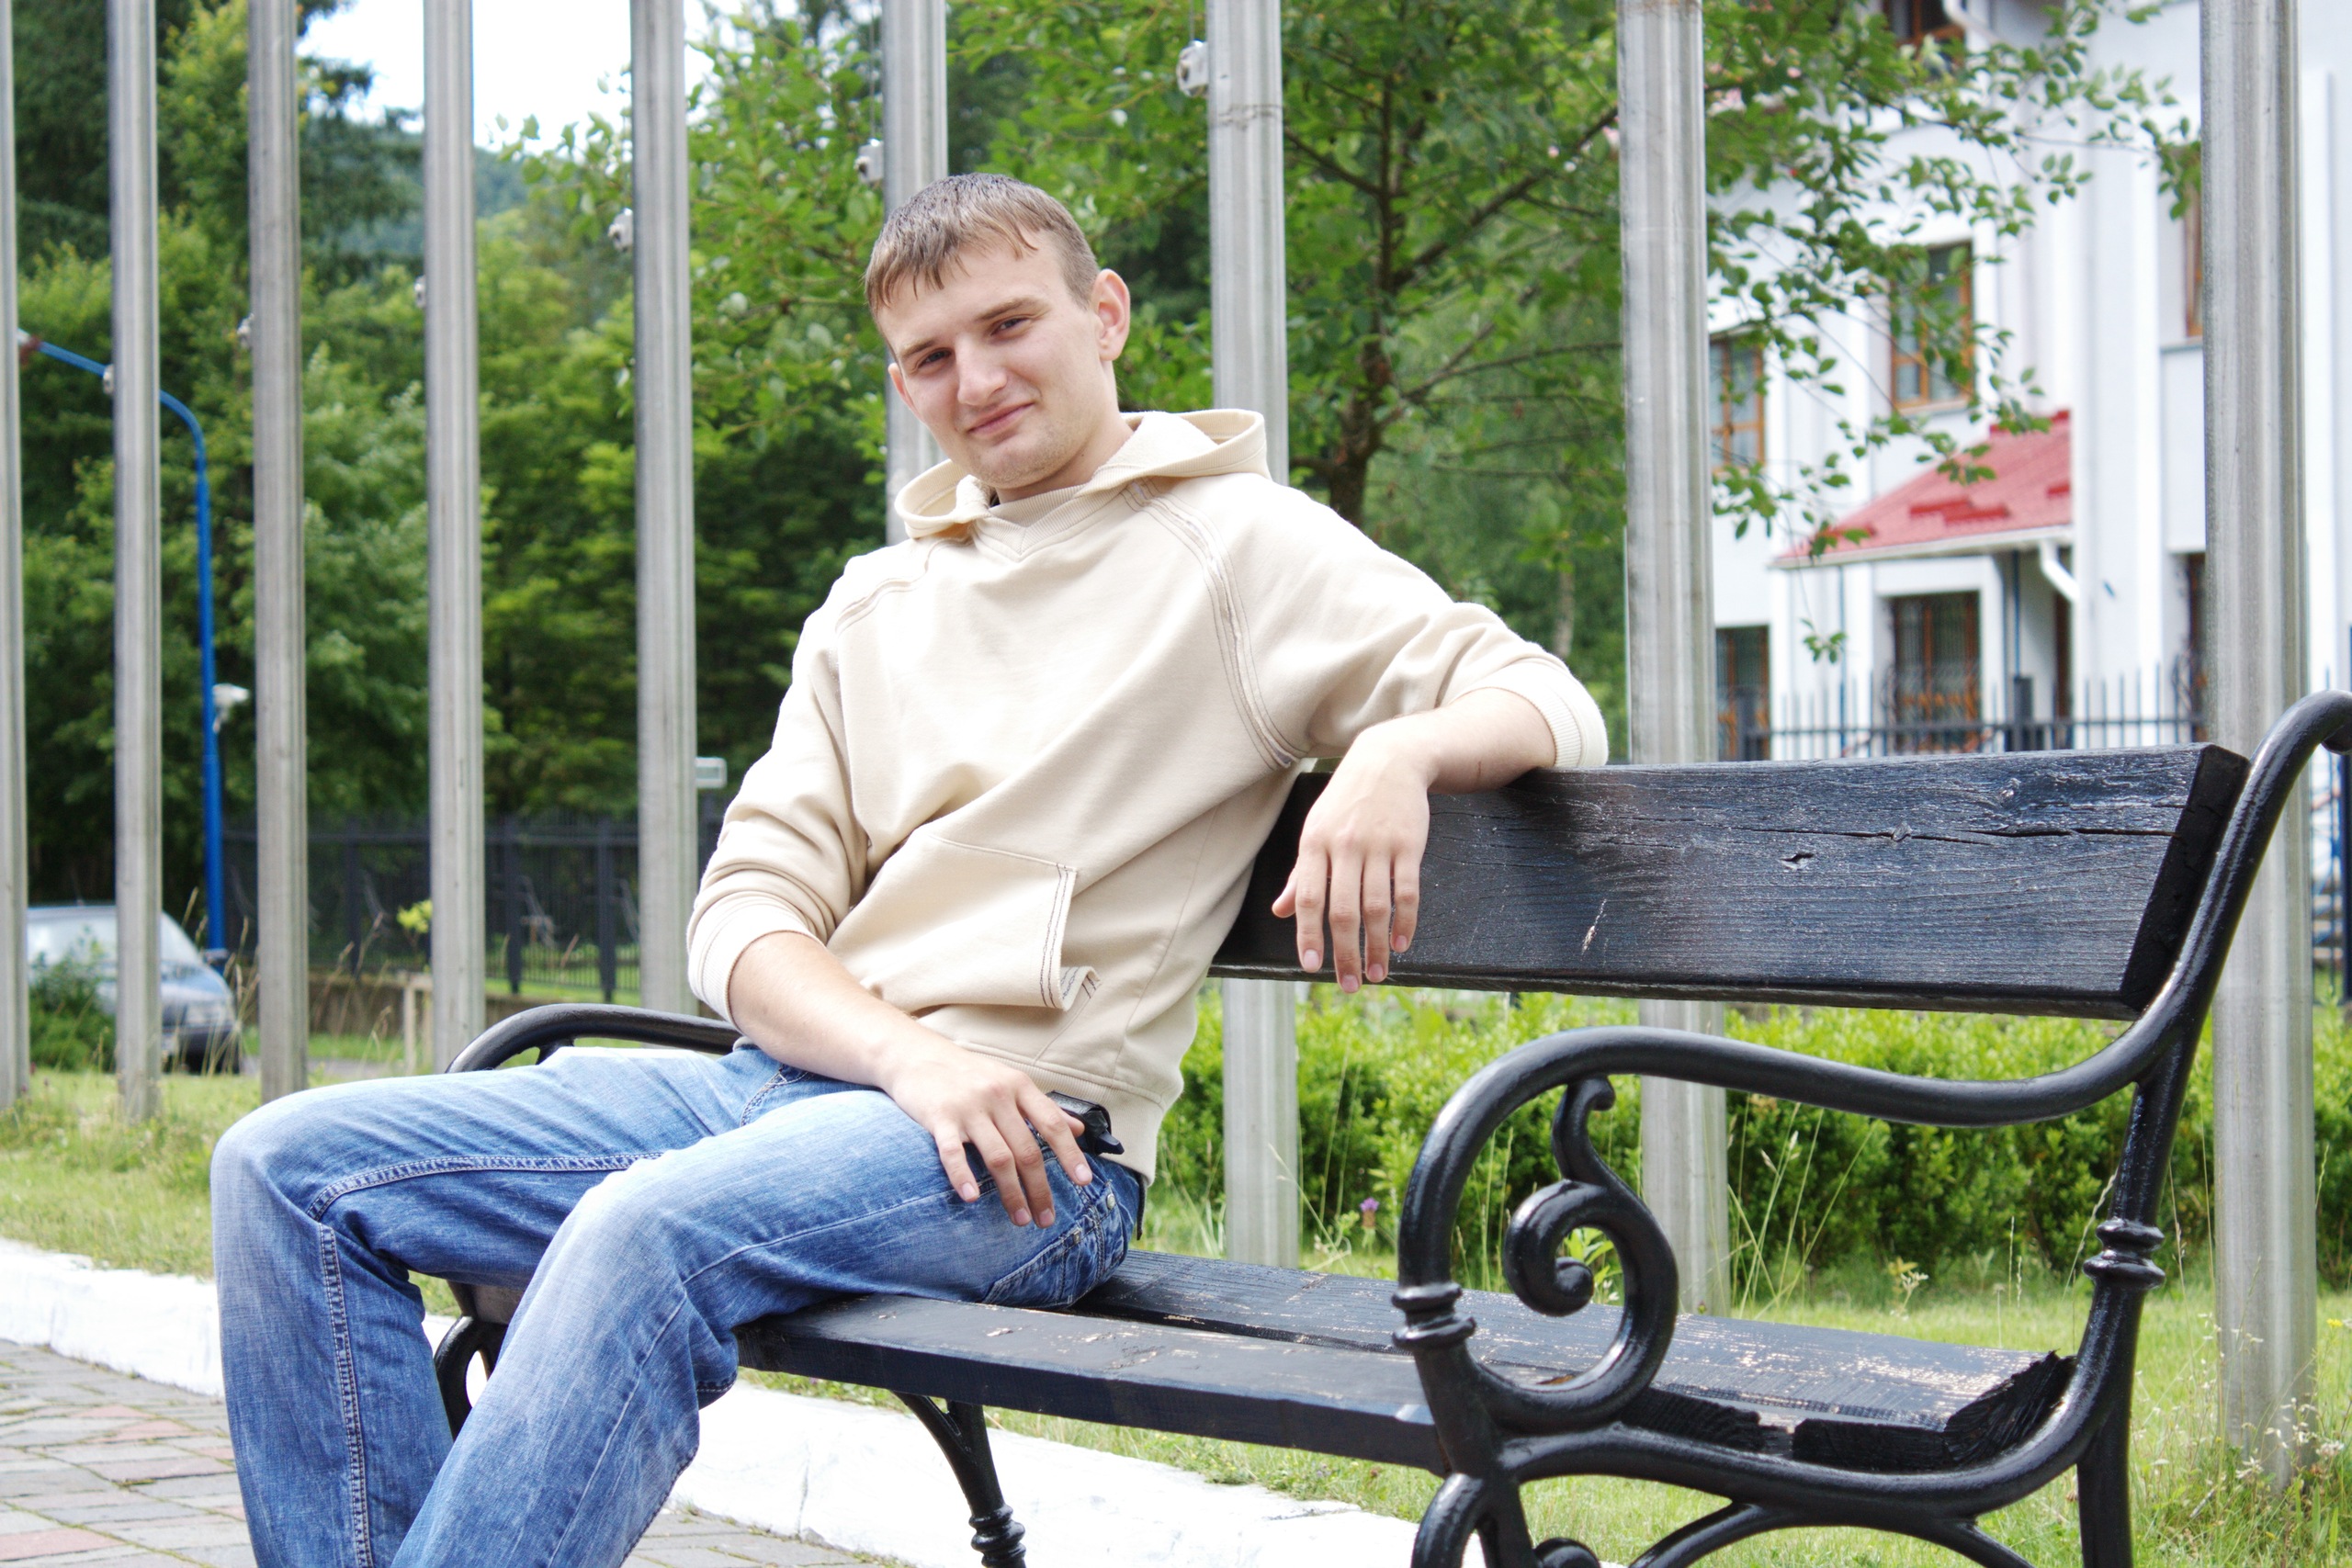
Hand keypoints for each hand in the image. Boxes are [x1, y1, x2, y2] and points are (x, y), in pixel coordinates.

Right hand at [727, 930, 1094, 1226]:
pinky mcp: (938, 1118)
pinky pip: (953, 1153)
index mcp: (1019, 1086)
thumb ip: (1043, 1107)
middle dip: (1040, 1189)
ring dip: (1011, 1193)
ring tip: (1019, 1218)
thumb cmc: (968, 1073)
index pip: (1052, 1124)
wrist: (915, 1055)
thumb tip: (1078, 1129)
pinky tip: (972, 1198)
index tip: (1084, 1182)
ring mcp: (967, 1108)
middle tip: (1046, 1217)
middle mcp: (997, 1096)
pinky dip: (963, 1177)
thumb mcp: (1010, 1081)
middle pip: (1027, 1150)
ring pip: (998, 1157)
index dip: (1070, 1155)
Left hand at [1271, 726, 1433, 990]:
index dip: (1309, 935)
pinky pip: (1408, 891)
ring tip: (1377, 974)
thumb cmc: (1346, 802)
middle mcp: (1345, 846)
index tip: (1311, 967)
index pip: (1310, 898)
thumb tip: (1281, 911)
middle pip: (1343, 910)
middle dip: (1346, 953)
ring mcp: (1379, 845)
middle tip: (1349, 984)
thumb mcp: (1316, 831)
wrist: (1389, 760)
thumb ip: (1301, 874)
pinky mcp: (1409, 845)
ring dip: (1377, 946)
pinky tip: (1401, 944)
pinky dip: (1405, 921)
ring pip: (1377, 906)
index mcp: (1315, 844)